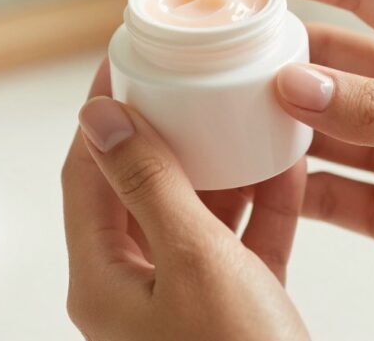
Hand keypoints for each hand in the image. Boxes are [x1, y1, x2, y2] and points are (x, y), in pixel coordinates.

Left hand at [61, 61, 309, 340]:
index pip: (87, 175)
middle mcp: (137, 290)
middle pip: (142, 190)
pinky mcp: (234, 311)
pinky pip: (243, 244)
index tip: (125, 62)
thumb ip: (150, 184)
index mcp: (104, 282)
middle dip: (170, 134)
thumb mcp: (194, 261)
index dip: (105, 114)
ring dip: (223, 167)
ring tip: (241, 113)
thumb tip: (101, 118)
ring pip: (196, 215)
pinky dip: (263, 206)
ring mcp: (185, 302)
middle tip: (189, 81)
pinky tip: (285, 165)